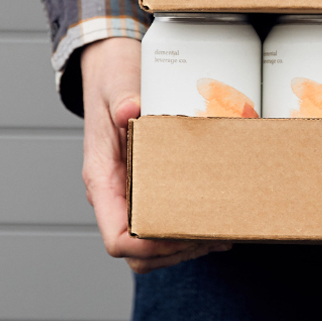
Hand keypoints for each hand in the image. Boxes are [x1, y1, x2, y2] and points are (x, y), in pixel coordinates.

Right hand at [80, 36, 231, 273]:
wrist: (110, 69)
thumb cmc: (111, 79)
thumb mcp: (116, 83)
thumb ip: (122, 98)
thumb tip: (129, 110)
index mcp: (102, 179)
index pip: (116, 238)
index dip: (147, 246)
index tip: (180, 234)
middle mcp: (114, 194)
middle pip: (137, 252)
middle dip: (174, 251)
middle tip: (211, 237)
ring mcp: (129, 194)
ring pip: (151, 246)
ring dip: (184, 247)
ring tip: (219, 236)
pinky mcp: (147, 187)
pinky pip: (163, 223)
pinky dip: (188, 232)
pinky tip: (216, 225)